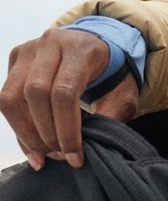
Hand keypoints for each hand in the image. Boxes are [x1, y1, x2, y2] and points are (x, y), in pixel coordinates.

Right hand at [0, 28, 138, 169]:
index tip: (74, 156)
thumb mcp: (123, 94)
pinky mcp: (15, 59)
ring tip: (45, 154)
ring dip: (26, 133)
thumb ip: (109, 117)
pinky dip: (18, 128)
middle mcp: (51, 44)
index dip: (66, 130)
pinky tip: (33, 149)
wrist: (98, 46)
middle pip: (34, 93)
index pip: (65, 92)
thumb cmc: (112, 74)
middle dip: (45, 133)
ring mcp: (29, 50)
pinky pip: (6, 98)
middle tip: (60, 156)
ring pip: (12, 97)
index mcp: (81, 49)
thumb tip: (80, 148)